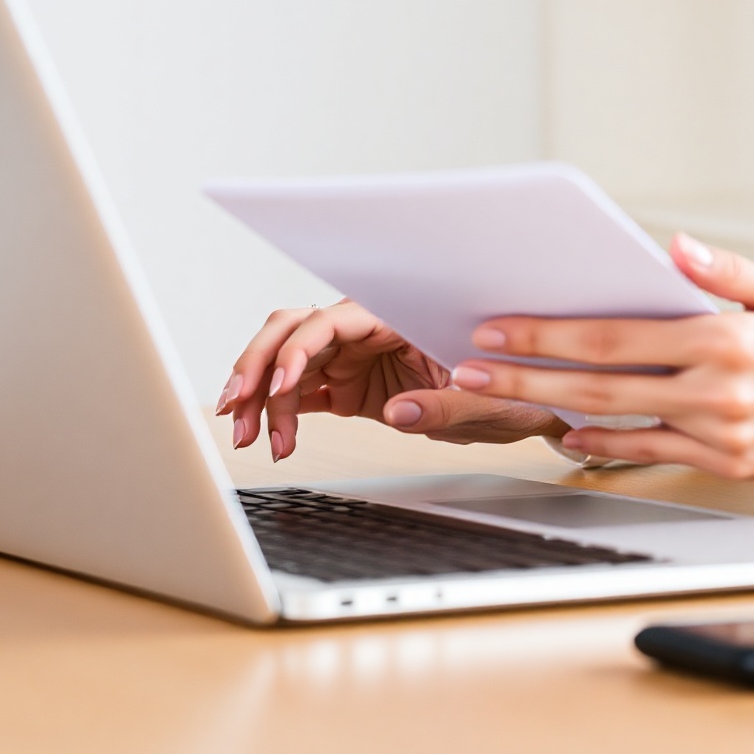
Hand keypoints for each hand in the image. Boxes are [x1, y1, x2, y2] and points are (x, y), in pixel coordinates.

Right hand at [217, 299, 561, 461]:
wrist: (516, 407)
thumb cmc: (510, 389)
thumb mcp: (487, 402)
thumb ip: (443, 405)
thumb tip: (399, 413)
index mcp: (400, 316)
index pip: (334, 319)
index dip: (300, 347)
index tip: (284, 384)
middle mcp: (369, 329)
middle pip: (295, 330)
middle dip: (259, 364)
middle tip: (238, 408)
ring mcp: (354, 357)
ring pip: (287, 361)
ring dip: (259, 393)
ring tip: (248, 436)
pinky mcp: (348, 386)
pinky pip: (299, 392)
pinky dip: (276, 412)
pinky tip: (266, 436)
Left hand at [444, 236, 753, 489]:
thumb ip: (726, 270)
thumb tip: (674, 246)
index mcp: (724, 338)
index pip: (616, 335)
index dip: (550, 333)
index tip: (500, 325)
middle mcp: (716, 390)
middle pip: (599, 382)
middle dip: (526, 373)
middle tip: (470, 363)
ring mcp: (717, 435)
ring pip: (615, 422)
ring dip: (550, 409)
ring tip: (497, 394)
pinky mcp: (724, 466)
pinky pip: (649, 455)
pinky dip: (604, 445)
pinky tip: (568, 432)